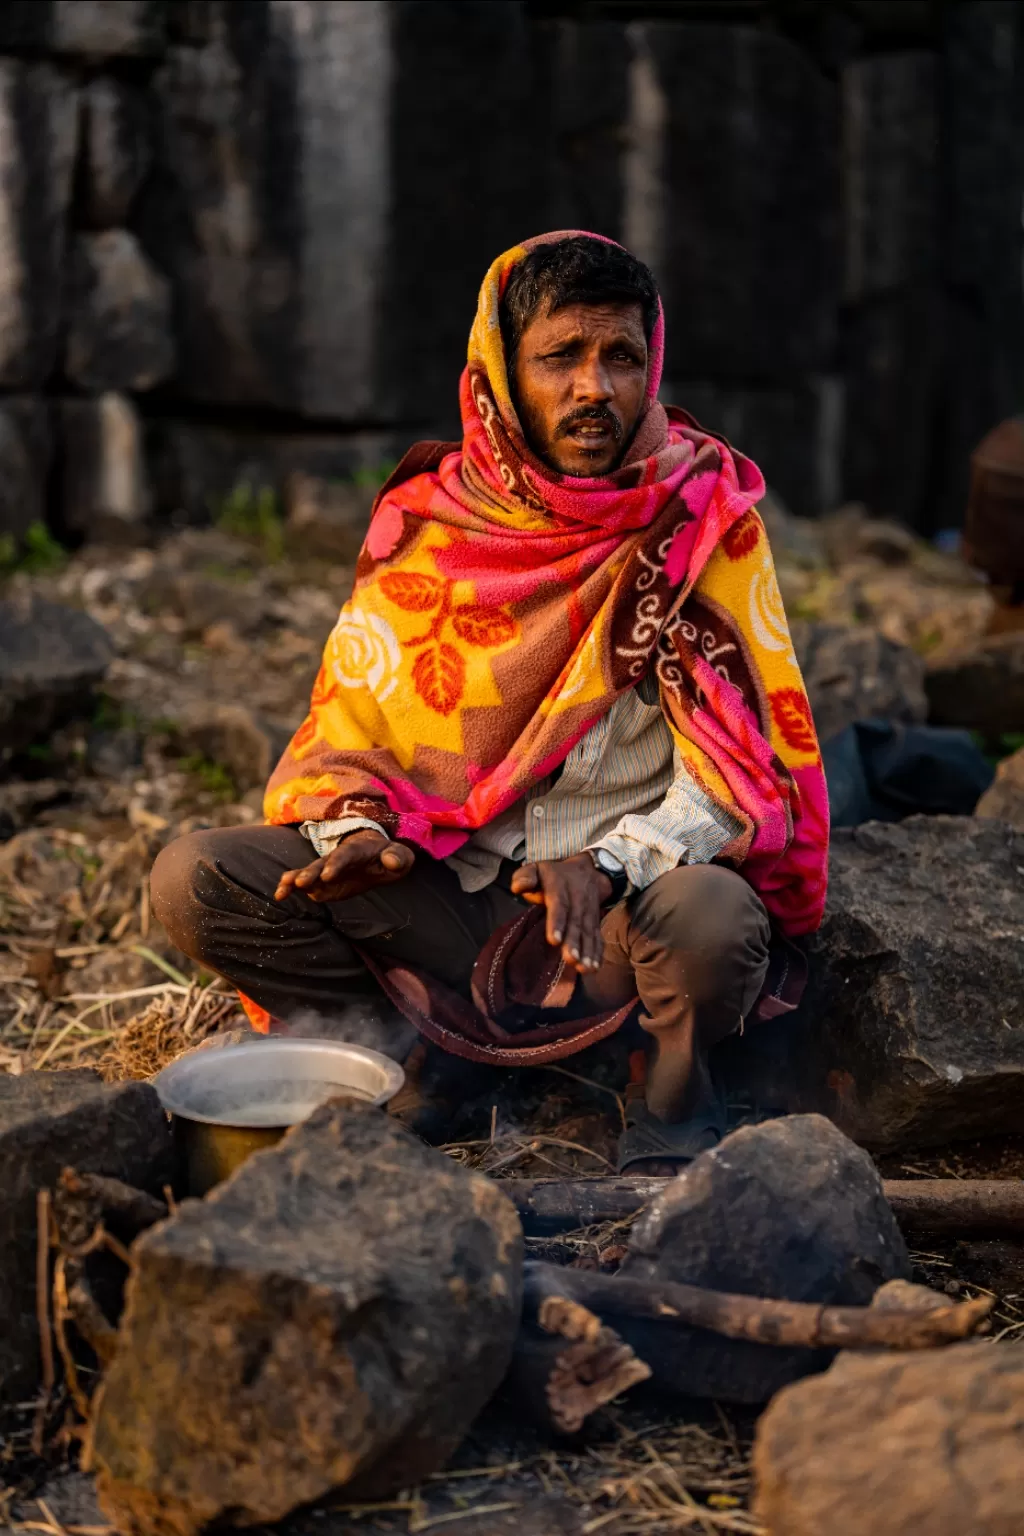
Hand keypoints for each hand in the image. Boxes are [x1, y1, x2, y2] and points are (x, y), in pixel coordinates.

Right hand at [274, 830, 413, 903]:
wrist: (376, 856)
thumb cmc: (388, 856)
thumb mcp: (400, 855)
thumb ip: (398, 857)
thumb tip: (392, 861)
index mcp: (356, 851)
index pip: (346, 856)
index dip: (337, 864)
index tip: (328, 875)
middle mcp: (337, 859)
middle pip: (322, 864)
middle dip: (311, 872)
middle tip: (300, 882)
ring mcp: (326, 870)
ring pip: (308, 873)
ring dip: (295, 880)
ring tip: (282, 890)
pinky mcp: (320, 882)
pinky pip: (302, 884)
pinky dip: (290, 888)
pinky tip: (280, 895)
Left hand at [510, 853, 611, 972]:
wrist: (589, 870)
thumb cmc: (554, 875)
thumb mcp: (537, 868)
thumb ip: (525, 877)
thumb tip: (518, 887)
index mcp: (559, 886)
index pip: (559, 904)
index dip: (557, 922)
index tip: (554, 940)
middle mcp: (577, 899)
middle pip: (576, 922)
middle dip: (574, 942)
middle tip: (570, 959)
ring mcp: (589, 910)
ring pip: (588, 931)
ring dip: (587, 950)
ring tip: (584, 967)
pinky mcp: (595, 921)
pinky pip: (598, 936)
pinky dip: (597, 951)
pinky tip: (594, 967)